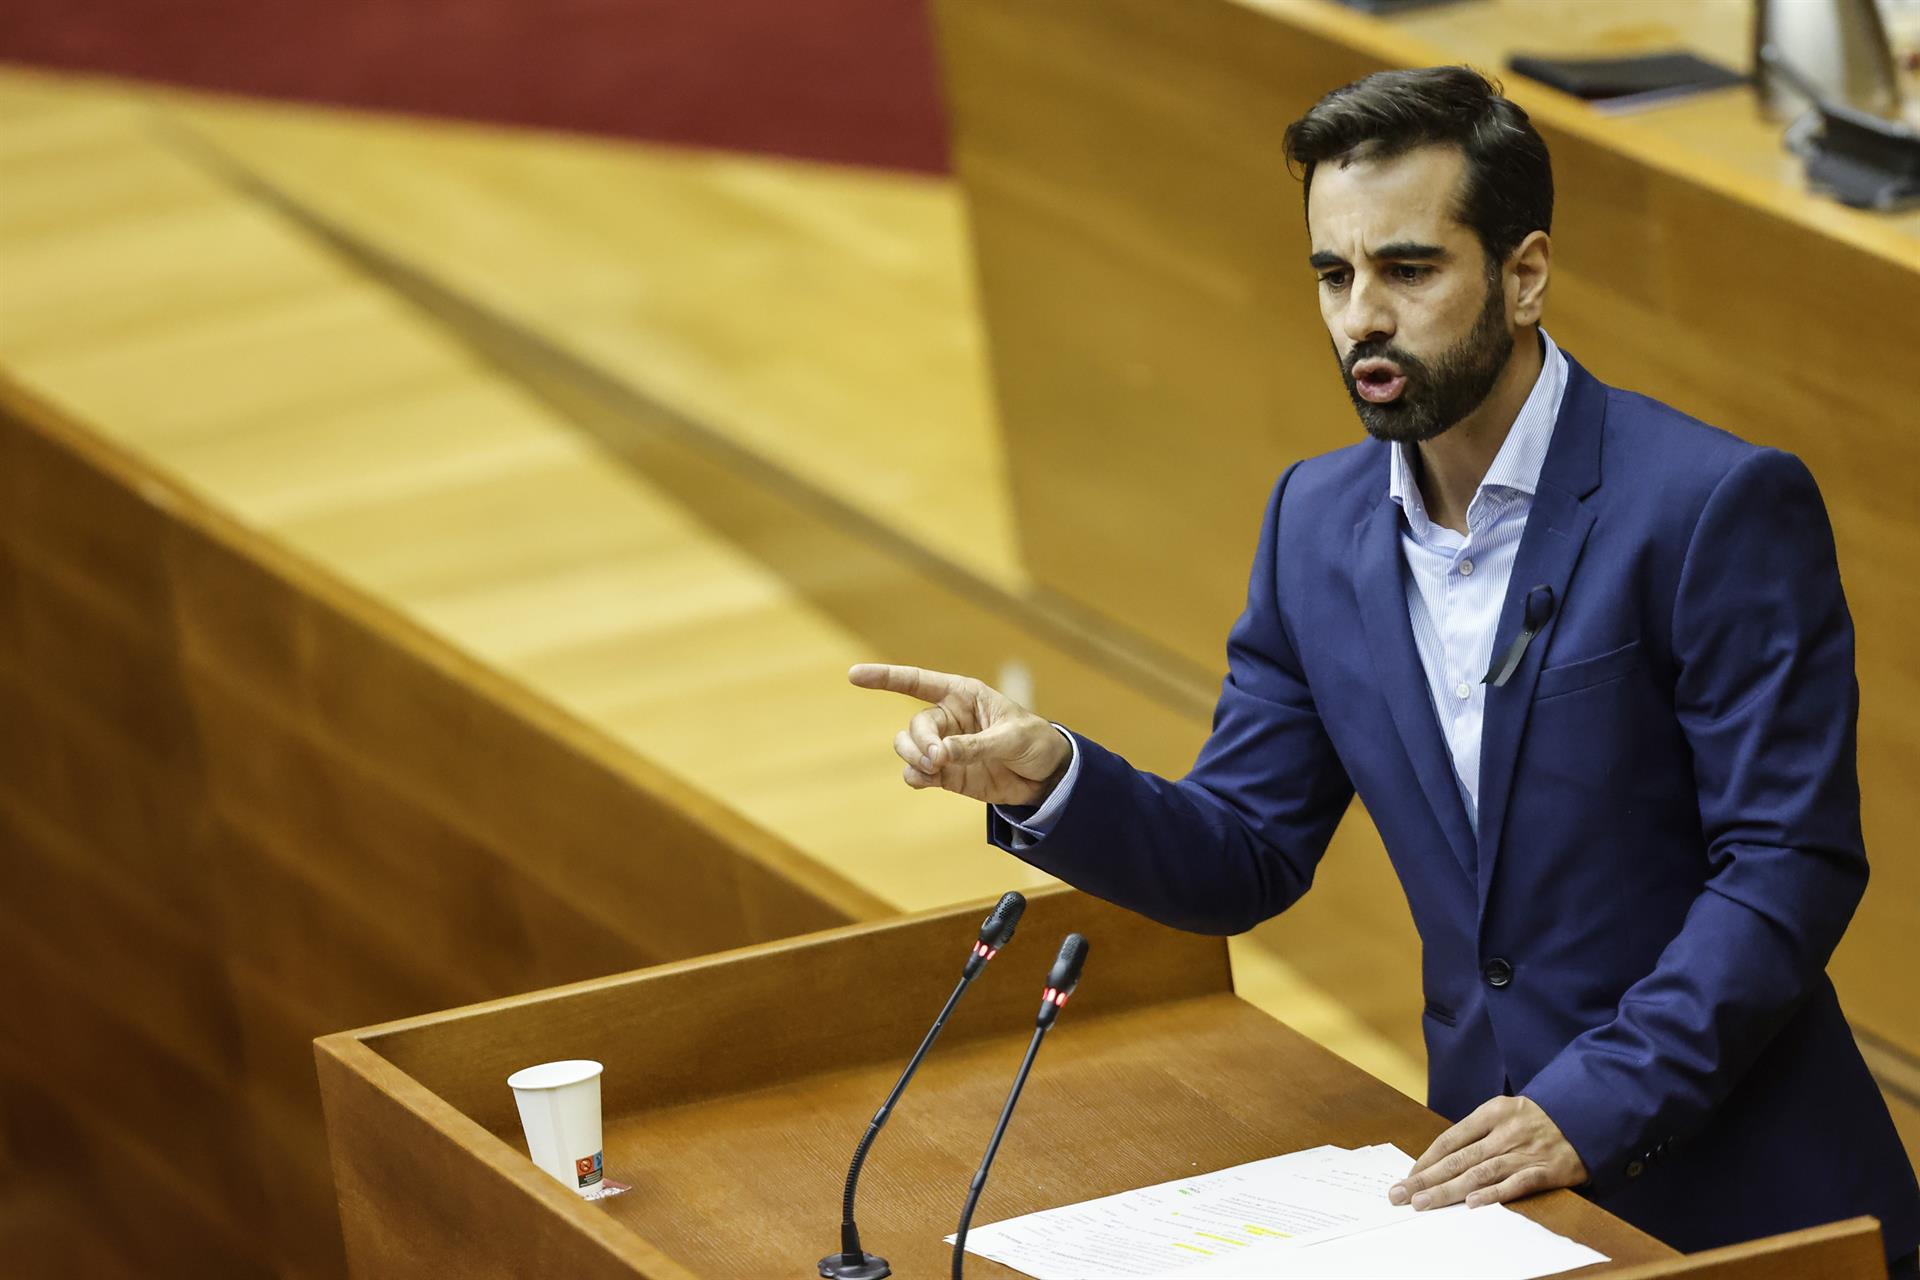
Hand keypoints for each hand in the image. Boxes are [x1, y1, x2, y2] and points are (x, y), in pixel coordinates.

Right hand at [848, 663, 1070, 806]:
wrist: (1048, 777)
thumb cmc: (1035, 742)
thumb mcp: (1010, 739)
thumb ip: (974, 746)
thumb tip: (940, 755)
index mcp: (963, 695)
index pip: (917, 682)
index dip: (885, 678)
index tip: (854, 675)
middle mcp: (948, 718)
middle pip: (914, 725)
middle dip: (919, 742)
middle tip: (937, 758)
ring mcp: (944, 746)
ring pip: (907, 748)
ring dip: (914, 758)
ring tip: (936, 768)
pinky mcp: (945, 773)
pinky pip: (916, 773)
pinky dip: (917, 777)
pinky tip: (931, 779)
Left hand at [1390, 1095, 1586, 1210]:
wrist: (1589, 1113)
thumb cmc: (1539, 1118)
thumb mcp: (1506, 1112)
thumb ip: (1479, 1132)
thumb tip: (1442, 1159)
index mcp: (1492, 1113)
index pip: (1450, 1140)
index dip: (1426, 1160)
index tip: (1408, 1177)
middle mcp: (1504, 1132)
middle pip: (1457, 1159)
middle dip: (1426, 1180)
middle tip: (1401, 1195)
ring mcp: (1525, 1151)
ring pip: (1479, 1173)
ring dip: (1448, 1191)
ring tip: (1424, 1204)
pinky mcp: (1547, 1170)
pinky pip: (1515, 1184)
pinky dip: (1493, 1194)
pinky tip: (1471, 1204)